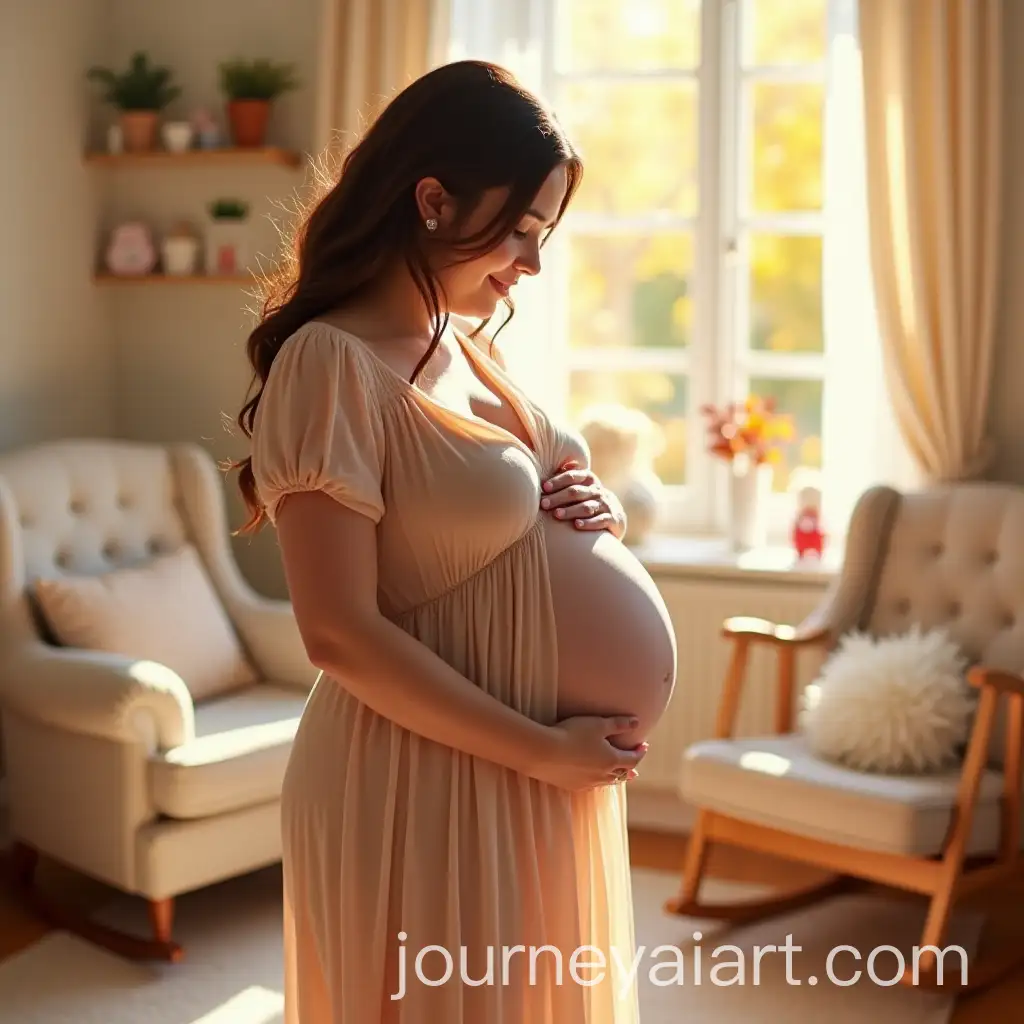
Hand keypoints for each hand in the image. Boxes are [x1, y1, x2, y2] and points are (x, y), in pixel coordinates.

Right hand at [530, 715, 648, 790]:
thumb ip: (619, 724)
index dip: (640, 752)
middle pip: (622, 774)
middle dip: (630, 768)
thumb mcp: (598, 724)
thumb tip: (637, 722)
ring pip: (608, 782)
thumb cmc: (572, 733)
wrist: (544, 752)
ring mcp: (588, 782)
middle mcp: (603, 775)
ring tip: (620, 776)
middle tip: (635, 766)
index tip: (644, 745)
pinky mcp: (573, 786)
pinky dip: (599, 781)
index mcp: (612, 760)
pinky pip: (592, 786)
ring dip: (616, 777)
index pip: (633, 759)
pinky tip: (595, 780)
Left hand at [540, 461, 626, 538]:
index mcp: (589, 479)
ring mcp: (605, 505)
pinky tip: (576, 525)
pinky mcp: (611, 519)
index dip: (558, 481)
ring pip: (586, 507)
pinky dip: (588, 523)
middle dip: (558, 497)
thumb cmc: (588, 499)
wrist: (614, 516)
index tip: (544, 487)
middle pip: (576, 492)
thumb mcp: (581, 486)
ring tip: (556, 515)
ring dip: (570, 511)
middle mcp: (597, 491)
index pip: (573, 476)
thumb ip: (566, 479)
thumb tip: (543, 472)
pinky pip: (600, 521)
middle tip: (544, 504)